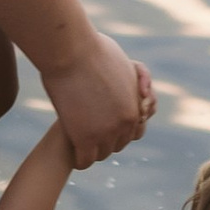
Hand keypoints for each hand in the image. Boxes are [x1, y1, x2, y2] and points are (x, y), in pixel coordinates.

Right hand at [44, 34, 155, 164]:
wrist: (71, 51)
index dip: (121, 129)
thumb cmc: (93, 49)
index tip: (108, 126)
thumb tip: (139, 92)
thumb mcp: (124, 63)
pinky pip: (84, 160)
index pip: (136, 132)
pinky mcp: (83, 138)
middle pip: (119, 144)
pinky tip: (74, 154)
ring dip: (93, 149)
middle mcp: (125, 122)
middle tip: (92, 135)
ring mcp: (105, 132)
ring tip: (81, 144)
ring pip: (102, 154)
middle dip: (107, 140)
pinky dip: (80, 159)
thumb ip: (133, 79)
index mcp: (136, 107)